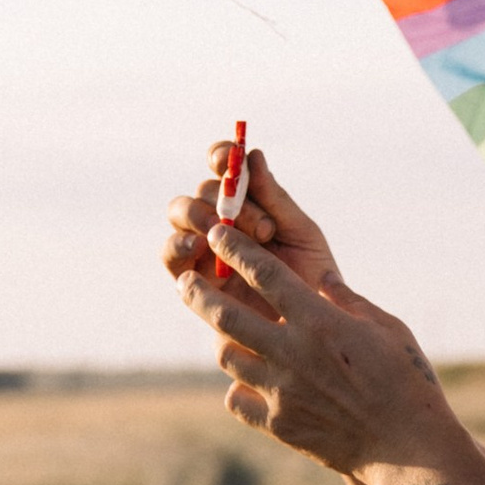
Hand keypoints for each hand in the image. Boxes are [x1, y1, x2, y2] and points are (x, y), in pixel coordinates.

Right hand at [161, 143, 341, 305]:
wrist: (313, 329)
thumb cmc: (312, 278)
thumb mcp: (301, 234)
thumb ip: (276, 199)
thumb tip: (253, 156)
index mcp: (250, 202)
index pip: (225, 168)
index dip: (221, 156)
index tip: (228, 158)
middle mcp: (222, 220)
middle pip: (201, 190)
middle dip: (221, 197)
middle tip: (260, 226)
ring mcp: (203, 248)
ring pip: (179, 214)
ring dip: (197, 215)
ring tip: (221, 231)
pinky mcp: (191, 281)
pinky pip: (171, 256)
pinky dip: (178, 245)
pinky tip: (197, 248)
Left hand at [178, 222, 447, 474]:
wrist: (408, 449)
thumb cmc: (407, 382)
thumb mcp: (387, 328)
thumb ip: (348, 300)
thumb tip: (321, 278)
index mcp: (320, 321)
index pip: (264, 273)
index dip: (235, 249)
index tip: (217, 232)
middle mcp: (292, 353)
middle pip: (226, 315)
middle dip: (199, 292)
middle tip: (186, 281)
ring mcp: (281, 391)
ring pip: (226, 356)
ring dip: (222, 339)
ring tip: (223, 332)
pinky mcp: (278, 425)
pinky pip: (237, 399)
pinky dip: (239, 387)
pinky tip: (249, 382)